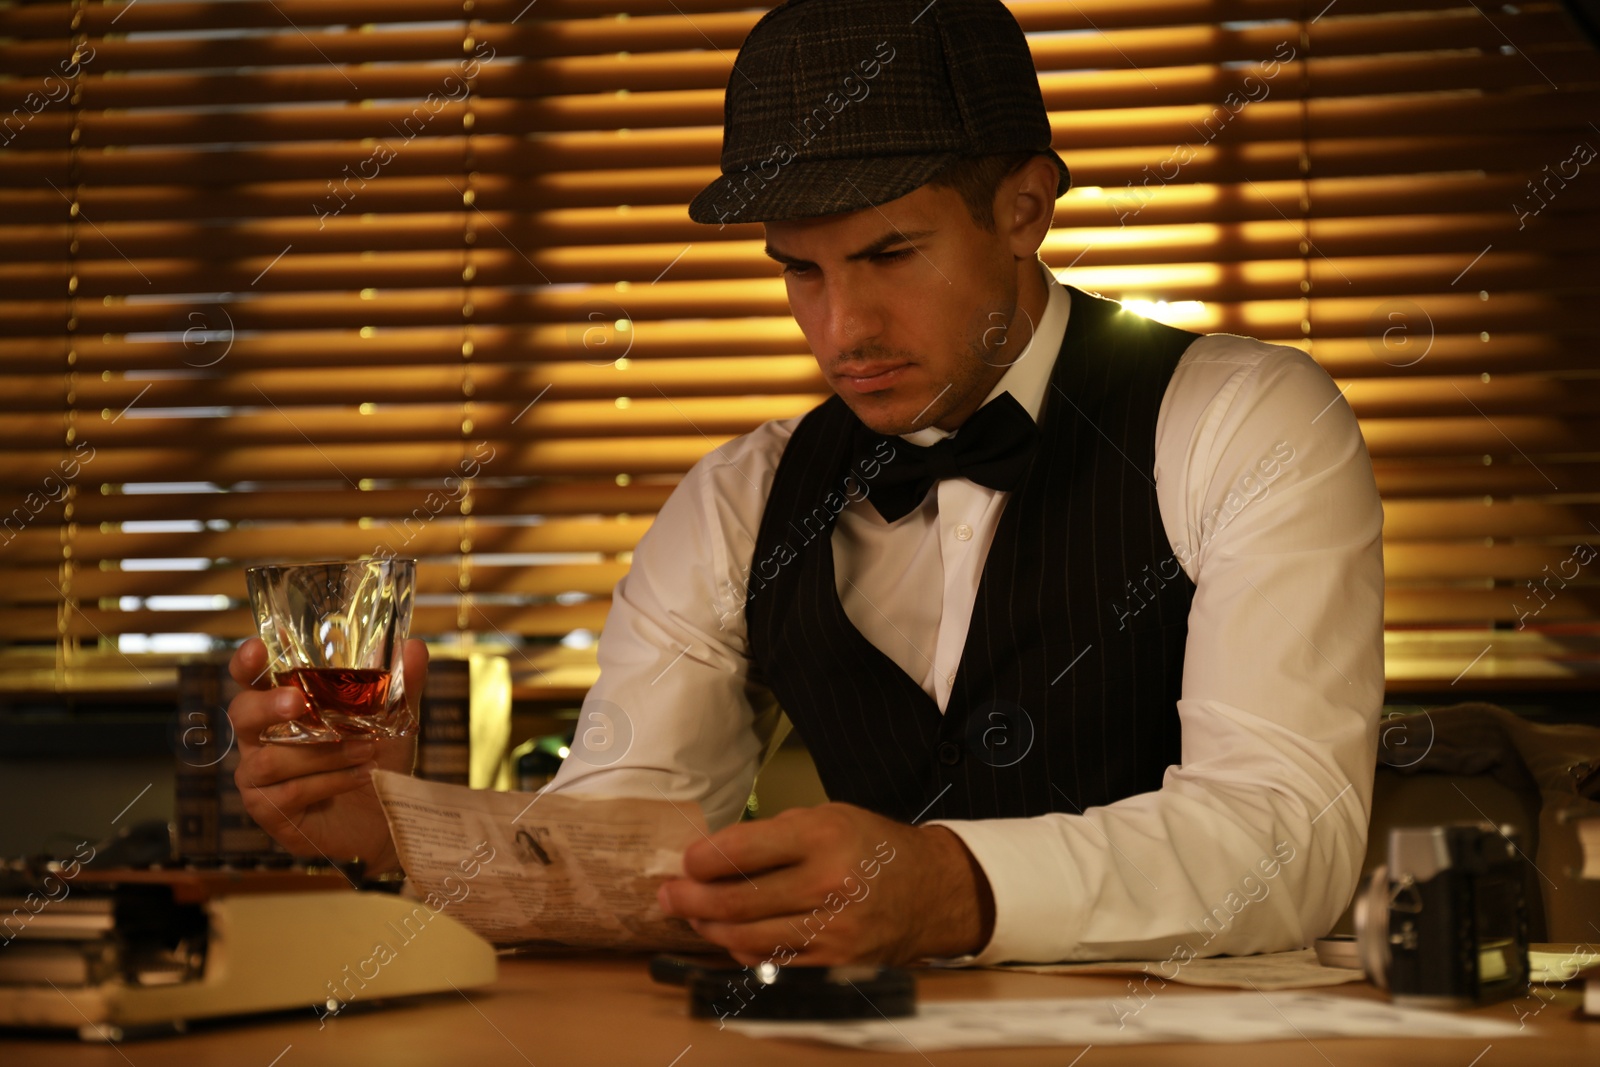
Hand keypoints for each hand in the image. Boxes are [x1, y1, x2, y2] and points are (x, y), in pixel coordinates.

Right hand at [225, 637, 426, 872]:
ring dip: (324, 753)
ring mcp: (258, 779)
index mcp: (280, 709)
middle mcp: (260, 740)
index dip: (246, 664)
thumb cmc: (377, 761)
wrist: (388, 820)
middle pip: (243, 715)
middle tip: (299, 703)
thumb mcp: (395, 720)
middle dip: (268, 706)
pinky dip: (332, 781)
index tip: (256, 647)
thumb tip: (414, 646)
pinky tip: (362, 776)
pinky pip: (291, 792)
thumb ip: (402, 685)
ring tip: (367, 749)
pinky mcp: (269, 812)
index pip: (249, 681)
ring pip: (273, 759)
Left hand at [656, 802, 994, 966]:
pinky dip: (744, 950)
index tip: (685, 861)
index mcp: (823, 835)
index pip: (742, 850)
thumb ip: (775, 835)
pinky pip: (773, 961)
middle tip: (668, 896)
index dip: (702, 859)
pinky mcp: (836, 963)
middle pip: (737, 901)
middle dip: (691, 900)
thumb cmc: (873, 847)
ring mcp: (832, 929)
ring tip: (692, 918)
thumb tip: (714, 856)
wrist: (933, 890)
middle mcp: (827, 883)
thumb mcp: (829, 816)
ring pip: (748, 938)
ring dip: (710, 929)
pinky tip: (731, 938)